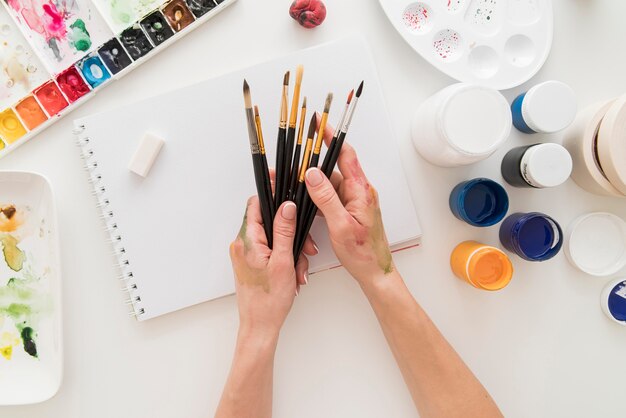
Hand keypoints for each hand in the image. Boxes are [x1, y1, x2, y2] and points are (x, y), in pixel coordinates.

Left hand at [229, 197, 312, 339]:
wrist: (260, 325)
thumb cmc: (269, 301)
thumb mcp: (283, 261)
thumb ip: (284, 230)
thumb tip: (287, 207)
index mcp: (247, 240)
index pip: (256, 204)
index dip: (273, 197)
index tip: (287, 195)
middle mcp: (242, 244)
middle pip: (268, 221)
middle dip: (290, 233)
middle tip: (303, 248)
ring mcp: (245, 253)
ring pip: (272, 237)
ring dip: (290, 249)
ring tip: (297, 269)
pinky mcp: (250, 262)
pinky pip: (269, 250)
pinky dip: (283, 257)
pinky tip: (292, 272)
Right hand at [305, 121, 393, 285]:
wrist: (375, 272)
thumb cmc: (364, 253)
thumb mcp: (340, 225)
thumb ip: (326, 198)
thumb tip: (312, 174)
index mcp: (360, 190)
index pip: (345, 155)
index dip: (331, 137)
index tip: (318, 124)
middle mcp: (359, 192)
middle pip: (334, 169)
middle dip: (313, 165)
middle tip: (294, 162)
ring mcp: (355, 202)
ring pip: (330, 185)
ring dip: (314, 186)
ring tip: (296, 186)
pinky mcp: (350, 211)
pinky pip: (332, 198)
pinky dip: (319, 199)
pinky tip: (308, 205)